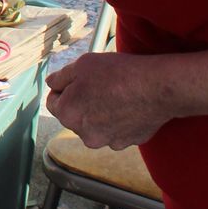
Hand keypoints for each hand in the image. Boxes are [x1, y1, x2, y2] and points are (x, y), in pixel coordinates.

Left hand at [45, 52, 171, 150]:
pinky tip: (129, 105)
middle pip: (75, 116)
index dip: (63, 89)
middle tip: (98, 85)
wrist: (156, 88)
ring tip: (116, 95)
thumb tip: (51, 83)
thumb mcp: (82, 65)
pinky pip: (117, 130)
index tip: (76, 80)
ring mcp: (108, 142)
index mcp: (68, 114)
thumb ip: (61, 77)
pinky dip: (119, 120)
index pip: (53, 103)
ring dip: (100, 113)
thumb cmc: (117, 73)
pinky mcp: (128, 143)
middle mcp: (85, 134)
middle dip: (81, 102)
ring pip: (96, 125)